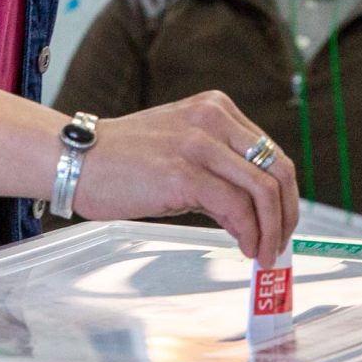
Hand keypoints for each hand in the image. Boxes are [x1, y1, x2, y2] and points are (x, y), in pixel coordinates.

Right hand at [68, 91, 299, 263]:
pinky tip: (243, 247)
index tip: (281, 223)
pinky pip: (236, 207)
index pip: (271, 152)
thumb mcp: (179, 148)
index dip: (285, 193)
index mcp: (216, 108)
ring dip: (271, 230)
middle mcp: (213, 119)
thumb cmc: (120, 160)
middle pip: (278, 169)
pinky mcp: (184, 173)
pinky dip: (249, 233)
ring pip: (263, 190)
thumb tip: (250, 215)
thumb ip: (216, 172)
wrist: (74, 159)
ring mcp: (199, 144)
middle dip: (287, 213)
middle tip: (280, 244)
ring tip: (263, 253)